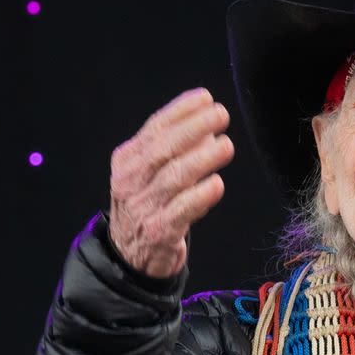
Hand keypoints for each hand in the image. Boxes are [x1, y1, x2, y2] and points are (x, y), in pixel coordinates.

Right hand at [108, 87, 234, 278]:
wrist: (132, 256)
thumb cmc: (150, 207)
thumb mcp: (151, 174)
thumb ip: (174, 150)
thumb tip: (208, 127)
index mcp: (127, 160)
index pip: (154, 128)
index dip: (180, 111)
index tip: (205, 98)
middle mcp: (130, 181)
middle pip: (163, 149)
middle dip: (194, 128)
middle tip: (221, 115)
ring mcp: (143, 207)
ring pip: (174, 178)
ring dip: (203, 159)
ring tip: (226, 146)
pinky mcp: (159, 233)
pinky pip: (181, 211)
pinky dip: (200, 197)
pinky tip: (217, 184)